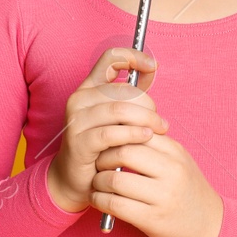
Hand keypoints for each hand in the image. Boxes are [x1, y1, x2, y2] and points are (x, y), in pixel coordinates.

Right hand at [47, 48, 167, 213]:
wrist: (76, 179)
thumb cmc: (102, 146)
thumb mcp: (118, 117)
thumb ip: (131, 96)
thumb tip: (151, 69)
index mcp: (90, 87)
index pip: (110, 58)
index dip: (133, 57)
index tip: (152, 66)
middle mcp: (80, 98)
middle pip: (123, 89)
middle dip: (148, 104)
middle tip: (159, 121)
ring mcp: (77, 119)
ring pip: (119, 110)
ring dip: (145, 119)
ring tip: (159, 129)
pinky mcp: (79, 141)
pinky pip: (111, 133)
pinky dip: (133, 134)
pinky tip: (146, 137)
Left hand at [90, 134, 224, 236]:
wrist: (208, 225)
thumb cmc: (187, 189)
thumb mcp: (179, 161)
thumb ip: (156, 145)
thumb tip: (122, 129)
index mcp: (176, 152)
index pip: (138, 131)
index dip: (116, 135)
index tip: (106, 142)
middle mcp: (171, 171)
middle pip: (124, 152)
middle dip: (103, 157)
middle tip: (97, 162)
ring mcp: (162, 196)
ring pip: (116, 180)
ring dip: (98, 180)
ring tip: (96, 182)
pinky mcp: (152, 219)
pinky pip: (115, 205)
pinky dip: (100, 200)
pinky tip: (98, 199)